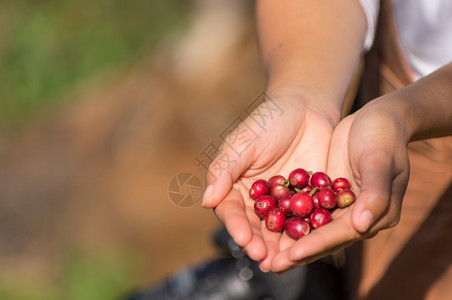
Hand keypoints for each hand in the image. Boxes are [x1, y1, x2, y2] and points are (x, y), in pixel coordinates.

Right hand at [202, 93, 334, 270]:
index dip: (237, 227)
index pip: (232, 211)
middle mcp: (256, 199)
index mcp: (235, 186)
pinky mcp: (306, 202)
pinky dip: (306, 234)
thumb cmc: (268, 121)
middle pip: (255, 227)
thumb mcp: (243, 142)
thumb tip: (206, 201)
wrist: (306, 109)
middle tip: (264, 259)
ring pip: (279, 229)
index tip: (244, 240)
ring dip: (280, 247)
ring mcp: (282, 203)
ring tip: (284, 262)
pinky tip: (310, 245)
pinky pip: (306, 221)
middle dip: (258, 244)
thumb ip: (225, 169)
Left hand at [271, 99, 410, 270]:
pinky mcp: (325, 193)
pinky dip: (287, 215)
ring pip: (310, 226)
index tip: (291, 255)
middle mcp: (356, 216)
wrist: (377, 117)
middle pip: (322, 238)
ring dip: (287, 239)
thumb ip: (374, 193)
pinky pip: (304, 208)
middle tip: (268, 265)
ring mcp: (339, 205)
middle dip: (295, 252)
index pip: (340, 235)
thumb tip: (361, 226)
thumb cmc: (384, 136)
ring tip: (261, 251)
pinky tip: (265, 222)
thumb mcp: (381, 160)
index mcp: (375, 214)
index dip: (315, 246)